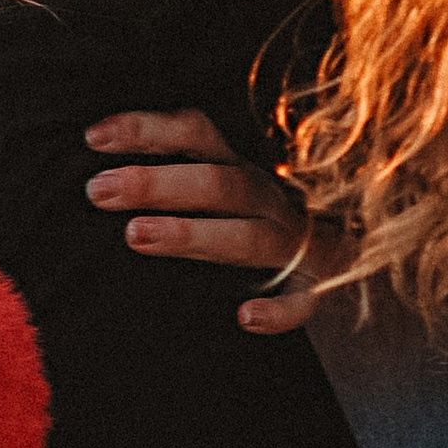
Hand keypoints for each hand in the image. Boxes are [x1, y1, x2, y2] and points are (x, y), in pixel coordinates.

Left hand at [82, 107, 320, 333]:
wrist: (354, 259)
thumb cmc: (261, 223)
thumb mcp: (226, 190)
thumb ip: (179, 174)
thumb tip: (99, 167)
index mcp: (241, 169)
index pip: (196, 133)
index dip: (147, 131)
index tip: (92, 137)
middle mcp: (269, 199)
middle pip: (217, 183)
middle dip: (156, 183)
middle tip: (97, 190)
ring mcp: (296, 244)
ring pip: (247, 237)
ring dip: (193, 233)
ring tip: (135, 236)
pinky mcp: (317, 288)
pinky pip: (303, 300)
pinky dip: (279, 310)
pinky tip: (246, 317)